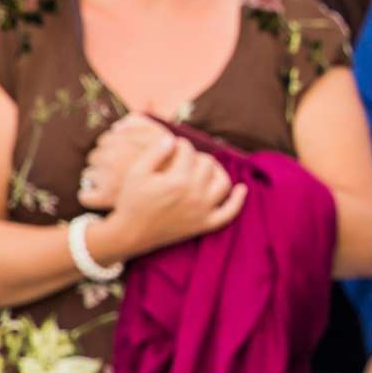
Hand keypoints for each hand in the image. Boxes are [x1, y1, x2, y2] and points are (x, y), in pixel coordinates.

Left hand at [77, 113, 170, 209]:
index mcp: (121, 142)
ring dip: (96, 178)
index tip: (123, 155)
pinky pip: (86, 196)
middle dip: (103, 161)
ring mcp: (106, 178)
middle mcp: (110, 158)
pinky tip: (100, 196)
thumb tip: (119, 125)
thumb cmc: (171, 163)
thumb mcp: (162, 137)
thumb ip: (142, 124)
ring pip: (89, 174)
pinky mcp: (105, 198)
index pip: (105, 140)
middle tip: (118, 170)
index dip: (114, 147)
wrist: (177, 191)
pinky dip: (89, 195)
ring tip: (112, 184)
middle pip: (94, 156)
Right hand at [104, 135, 245, 257]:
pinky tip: (241, 188)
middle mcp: (195, 195)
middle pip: (207, 164)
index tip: (174, 147)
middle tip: (186, 158)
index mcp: (178, 180)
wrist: (130, 233)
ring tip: (206, 167)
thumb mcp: (136, 172)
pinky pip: (230, 212)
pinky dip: (237, 200)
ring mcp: (203, 211)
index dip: (181, 145)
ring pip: (223, 183)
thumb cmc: (131, 201)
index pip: (188, 152)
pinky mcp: (205, 224)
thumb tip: (173, 139)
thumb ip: (155, 153)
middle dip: (197, 156)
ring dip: (218, 171)